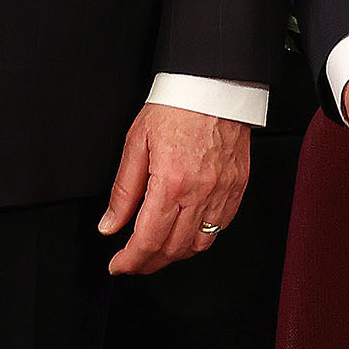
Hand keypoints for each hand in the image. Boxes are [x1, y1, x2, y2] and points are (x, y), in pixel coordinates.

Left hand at [101, 105, 251, 274]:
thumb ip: (123, 190)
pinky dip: (202, 237)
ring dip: (176, 254)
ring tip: (159, 249)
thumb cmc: (177, 106)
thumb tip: (110, 225)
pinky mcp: (238, 185)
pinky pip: (222, 225)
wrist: (214, 84)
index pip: (148, 240)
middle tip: (134, 261)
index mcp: (171, 181)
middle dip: (149, 263)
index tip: (119, 265)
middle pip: (173, 249)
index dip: (130, 261)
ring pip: (200, 244)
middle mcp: (200, 191)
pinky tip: (188, 231)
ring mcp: (223, 190)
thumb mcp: (136, 143)